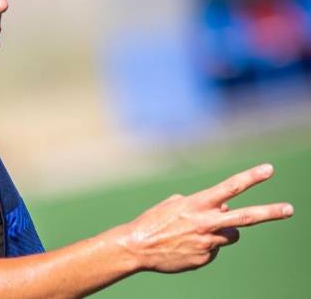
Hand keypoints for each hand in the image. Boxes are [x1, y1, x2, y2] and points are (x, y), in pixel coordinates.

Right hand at [122, 164, 293, 272]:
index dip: (251, 177)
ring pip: (230, 235)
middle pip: (245, 217)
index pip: (230, 187)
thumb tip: (222, 209)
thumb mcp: (175, 204)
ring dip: (221, 232)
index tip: (269, 169)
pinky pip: (214, 249)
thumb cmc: (154, 222)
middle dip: (270, 212)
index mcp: (198, 204)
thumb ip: (201, 203)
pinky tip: (185, 246)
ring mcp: (208, 243)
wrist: (138, 247)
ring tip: (196, 232)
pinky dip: (204, 246)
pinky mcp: (205, 258)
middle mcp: (207, 222)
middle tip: (290, 209)